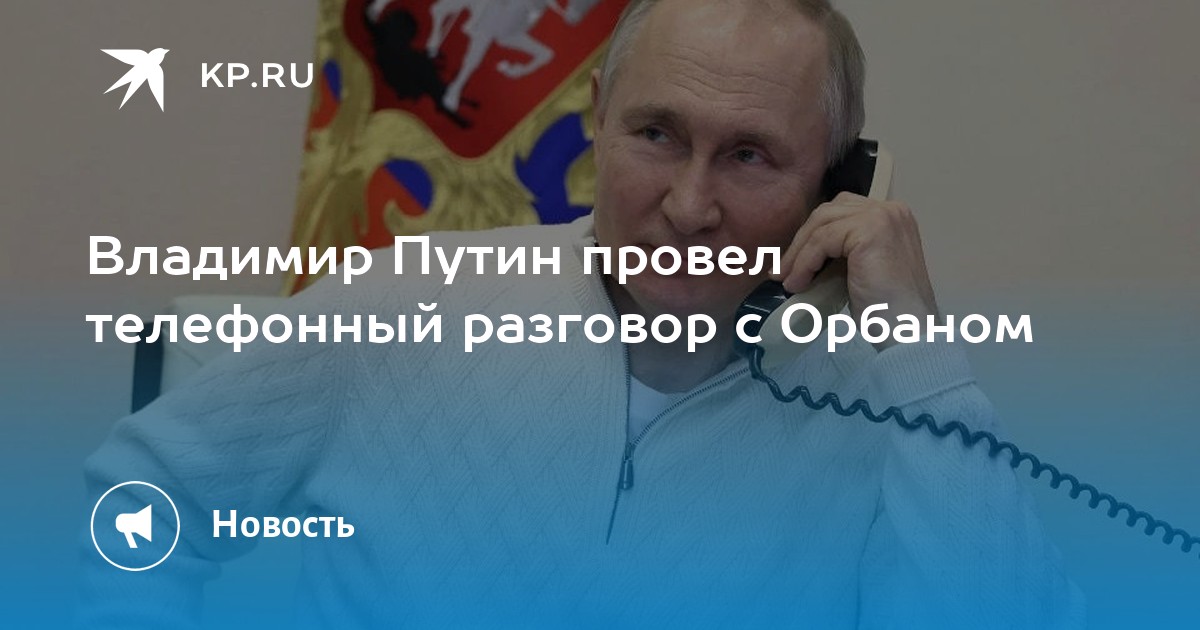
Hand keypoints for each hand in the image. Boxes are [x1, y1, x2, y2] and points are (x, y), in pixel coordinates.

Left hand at [772, 192, 938, 350]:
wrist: (907, 330)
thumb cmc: (886, 309)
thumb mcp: (860, 269)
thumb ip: (841, 252)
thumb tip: (801, 254)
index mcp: (891, 216)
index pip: (840, 211)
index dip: (811, 234)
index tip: (792, 261)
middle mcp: (891, 210)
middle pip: (828, 212)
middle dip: (801, 241)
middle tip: (782, 270)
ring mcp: (883, 217)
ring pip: (822, 225)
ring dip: (798, 253)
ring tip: (787, 280)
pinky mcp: (871, 231)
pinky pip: (823, 240)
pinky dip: (805, 262)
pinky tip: (798, 282)